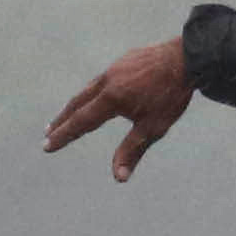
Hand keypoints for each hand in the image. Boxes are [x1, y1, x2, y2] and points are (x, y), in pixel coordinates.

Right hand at [44, 35, 196, 181]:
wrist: (188, 58)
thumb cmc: (171, 95)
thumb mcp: (153, 127)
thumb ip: (132, 151)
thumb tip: (118, 178)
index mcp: (111, 99)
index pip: (80, 122)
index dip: (63, 136)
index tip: (47, 146)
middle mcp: (107, 81)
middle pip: (78, 104)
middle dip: (62, 120)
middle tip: (48, 133)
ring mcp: (115, 68)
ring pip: (89, 89)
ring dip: (76, 104)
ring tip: (68, 114)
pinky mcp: (125, 60)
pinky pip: (102, 79)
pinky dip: (92, 91)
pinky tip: (98, 94)